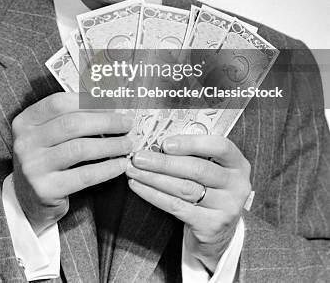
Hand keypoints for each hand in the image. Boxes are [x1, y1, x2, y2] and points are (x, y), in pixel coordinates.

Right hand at [11, 92, 132, 233]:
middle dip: (106, 121)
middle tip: (127, 123)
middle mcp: (24, 142)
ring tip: (128, 144)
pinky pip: (83, 175)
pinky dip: (106, 169)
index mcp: (25, 121)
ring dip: (110, 145)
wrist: (28, 200)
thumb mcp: (48, 134)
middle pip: (71, 124)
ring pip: (80, 149)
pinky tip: (120, 165)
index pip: (58, 103)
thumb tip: (109, 103)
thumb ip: (70, 116)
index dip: (88, 102)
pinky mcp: (45, 189)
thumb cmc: (47, 159)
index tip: (113, 104)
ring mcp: (33, 166)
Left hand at [126, 135, 250, 272]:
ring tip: (134, 170)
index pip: (220, 146)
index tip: (165, 143)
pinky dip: (154, 195)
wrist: (218, 230)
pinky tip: (138, 187)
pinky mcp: (211, 226)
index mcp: (238, 163)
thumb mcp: (210, 168)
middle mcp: (237, 185)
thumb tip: (155, 141)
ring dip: (154, 178)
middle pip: (197, 169)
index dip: (191, 143)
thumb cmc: (208, 188)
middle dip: (164, 162)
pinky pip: (177, 207)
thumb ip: (192, 154)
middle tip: (138, 157)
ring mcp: (227, 207)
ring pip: (184, 188)